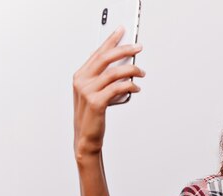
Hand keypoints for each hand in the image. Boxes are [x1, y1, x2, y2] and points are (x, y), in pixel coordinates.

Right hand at [72, 26, 144, 158]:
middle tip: (138, 47)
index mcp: (80, 76)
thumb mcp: (94, 92)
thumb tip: (123, 65)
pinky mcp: (97, 103)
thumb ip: (103, 78)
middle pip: (106, 58)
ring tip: (142, 73)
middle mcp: (82, 81)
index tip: (122, 31)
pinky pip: (118, 88)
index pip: (97, 53)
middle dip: (124, 50)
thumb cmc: (92, 115)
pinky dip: (130, 86)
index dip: (110, 40)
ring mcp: (88, 91)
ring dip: (132, 70)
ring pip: (115, 73)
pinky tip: (136, 88)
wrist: (87, 137)